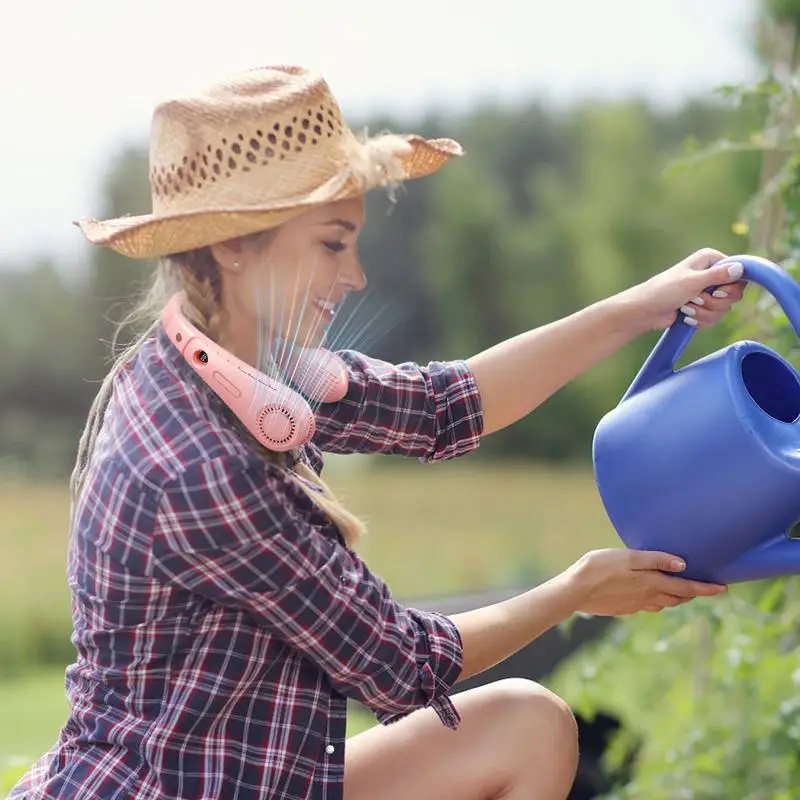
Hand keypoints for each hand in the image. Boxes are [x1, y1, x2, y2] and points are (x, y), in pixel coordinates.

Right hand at [562, 548, 726, 615]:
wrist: (575, 591)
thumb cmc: (599, 567)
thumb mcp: (628, 557)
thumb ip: (655, 559)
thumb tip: (682, 564)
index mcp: (652, 584)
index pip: (687, 587)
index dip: (706, 588)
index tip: (724, 589)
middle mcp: (648, 597)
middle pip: (678, 598)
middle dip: (693, 593)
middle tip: (706, 587)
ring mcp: (636, 605)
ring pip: (664, 603)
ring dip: (677, 598)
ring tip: (682, 590)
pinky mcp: (624, 608)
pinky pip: (648, 605)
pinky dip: (658, 600)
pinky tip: (651, 594)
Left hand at [623, 248, 746, 332]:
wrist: (645, 311)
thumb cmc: (664, 291)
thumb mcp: (692, 281)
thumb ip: (718, 275)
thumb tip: (740, 268)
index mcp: (711, 260)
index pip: (740, 272)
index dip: (731, 286)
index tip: (716, 292)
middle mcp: (712, 274)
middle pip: (734, 294)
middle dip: (714, 302)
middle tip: (695, 299)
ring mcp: (708, 292)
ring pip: (724, 309)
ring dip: (704, 312)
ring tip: (685, 308)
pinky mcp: (703, 308)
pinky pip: (714, 318)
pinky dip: (700, 320)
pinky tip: (686, 317)